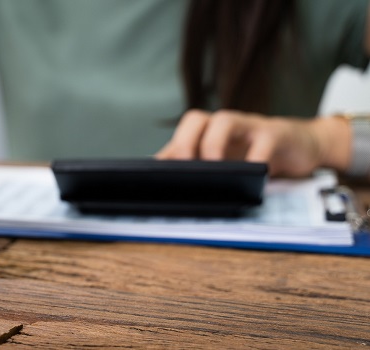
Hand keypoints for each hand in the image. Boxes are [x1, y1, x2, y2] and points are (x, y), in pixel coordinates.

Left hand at [156, 109, 350, 176]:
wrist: (301, 145)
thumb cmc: (255, 154)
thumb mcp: (225, 162)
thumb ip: (197, 168)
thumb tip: (164, 183)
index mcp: (207, 132)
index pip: (179, 136)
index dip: (166, 154)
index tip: (157, 176)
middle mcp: (224, 125)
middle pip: (195, 119)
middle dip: (184, 143)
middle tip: (184, 168)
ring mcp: (249, 126)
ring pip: (224, 120)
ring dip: (213, 144)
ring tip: (213, 169)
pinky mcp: (275, 133)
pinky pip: (263, 141)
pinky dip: (256, 158)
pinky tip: (252, 175)